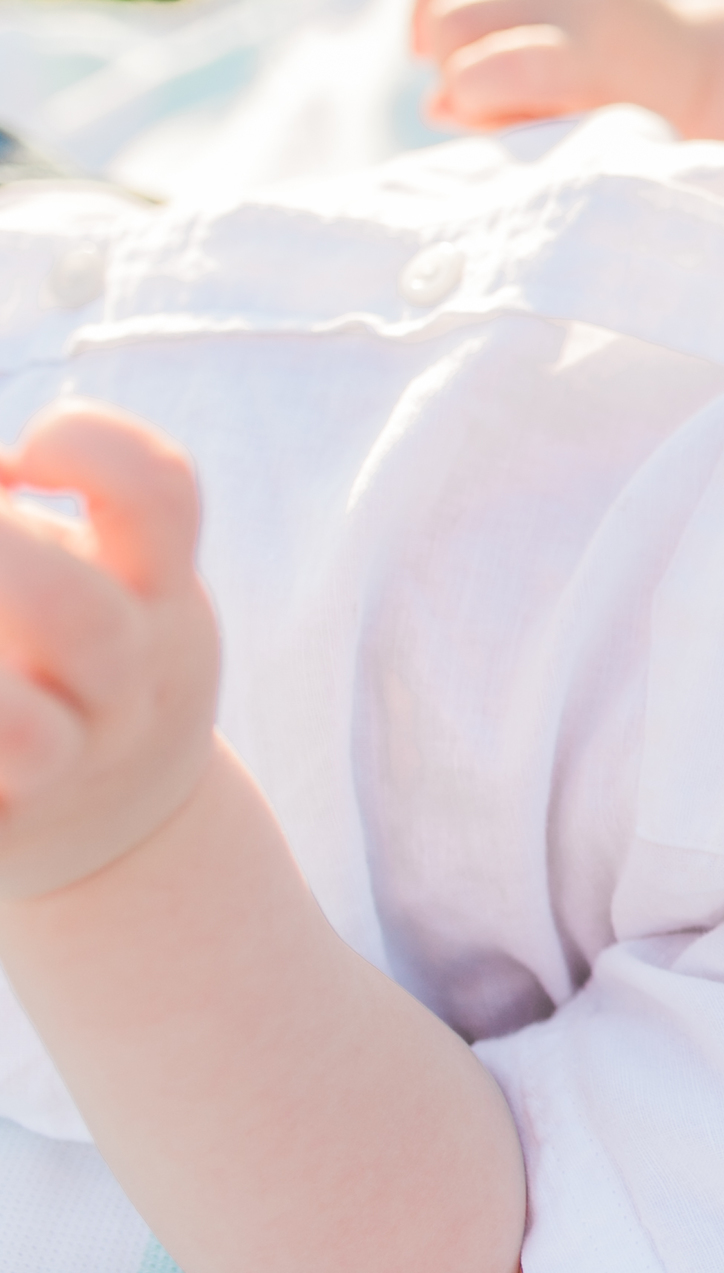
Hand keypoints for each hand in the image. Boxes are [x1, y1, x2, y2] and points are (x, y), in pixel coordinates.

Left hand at [0, 403, 218, 902]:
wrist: (127, 822)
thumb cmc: (81, 657)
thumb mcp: (109, 576)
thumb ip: (32, 518)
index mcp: (154, 600)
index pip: (159, 494)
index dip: (88, 447)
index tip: (26, 460)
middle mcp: (123, 684)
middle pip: (81, 619)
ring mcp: (66, 766)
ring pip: (27, 737)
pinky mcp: (7, 825)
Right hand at [412, 0, 706, 133]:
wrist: (682, 57)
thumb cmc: (623, 114)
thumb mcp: (574, 136)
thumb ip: (506, 127)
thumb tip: (437, 104)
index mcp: (591, 52)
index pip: (498, 67)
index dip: (469, 97)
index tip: (479, 113)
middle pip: (451, 21)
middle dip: (448, 66)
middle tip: (476, 93)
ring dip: (440, 37)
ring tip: (472, 65)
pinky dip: (436, 0)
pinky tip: (448, 33)